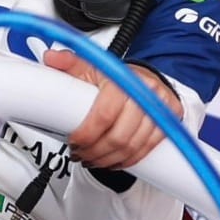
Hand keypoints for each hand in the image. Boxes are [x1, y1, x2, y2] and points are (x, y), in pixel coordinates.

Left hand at [44, 50, 179, 170]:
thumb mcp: (91, 67)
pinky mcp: (169, 120)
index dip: (87, 134)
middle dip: (94, 152)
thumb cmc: (116, 77)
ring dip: (108, 159)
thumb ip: (69, 63)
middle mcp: (144, 94)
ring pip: (132, 147)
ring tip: (91, 159)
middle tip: (80, 154)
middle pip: (118, 137)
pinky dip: (127, 160)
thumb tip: (51, 58)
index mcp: (123, 80)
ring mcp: (159, 108)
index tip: (74, 141)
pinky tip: (112, 161)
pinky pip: (147, 149)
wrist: (145, 79)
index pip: (104, 115)